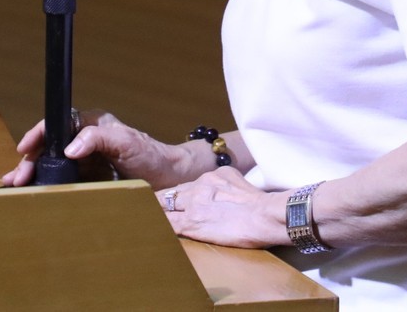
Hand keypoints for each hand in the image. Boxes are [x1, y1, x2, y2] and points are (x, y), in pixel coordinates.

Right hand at [0, 111, 192, 188]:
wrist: (168, 179)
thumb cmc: (150, 155)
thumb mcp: (126, 141)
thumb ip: (98, 138)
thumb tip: (69, 148)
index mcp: (91, 124)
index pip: (57, 124)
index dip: (38, 135)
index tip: (24, 148)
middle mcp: (84, 140)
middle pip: (50, 146)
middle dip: (30, 160)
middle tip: (16, 177)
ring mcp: (84, 161)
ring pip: (52, 164)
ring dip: (33, 174)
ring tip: (16, 187)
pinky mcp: (87, 179)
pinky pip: (63, 180)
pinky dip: (47, 186)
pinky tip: (34, 194)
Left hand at [155, 167, 287, 248]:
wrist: (265, 215)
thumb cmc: (258, 203)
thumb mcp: (238, 179)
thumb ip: (223, 180)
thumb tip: (220, 185)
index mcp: (209, 177)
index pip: (184, 186)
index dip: (174, 195)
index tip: (167, 200)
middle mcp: (198, 187)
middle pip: (170, 194)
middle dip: (159, 201)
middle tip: (146, 208)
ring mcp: (193, 205)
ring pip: (165, 207)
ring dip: (155, 212)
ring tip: (142, 218)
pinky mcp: (192, 224)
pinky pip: (168, 224)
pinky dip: (158, 226)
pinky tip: (148, 229)